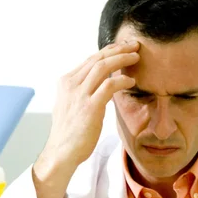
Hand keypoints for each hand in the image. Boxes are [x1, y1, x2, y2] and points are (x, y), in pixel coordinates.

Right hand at [33, 40, 139, 197]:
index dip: (108, 51)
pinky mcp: (90, 107)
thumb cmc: (69, 134)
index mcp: (66, 82)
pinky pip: (109, 86)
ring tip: (136, 56)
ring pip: (103, 67)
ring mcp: (79, 95)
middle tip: (134, 45)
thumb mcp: (71, 107)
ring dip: (122, 59)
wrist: (61, 153)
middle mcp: (71, 85)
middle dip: (118, 49)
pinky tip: (131, 81)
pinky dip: (122, 80)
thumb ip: (82, 94)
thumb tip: (99, 87)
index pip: (90, 60)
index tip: (122, 47)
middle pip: (98, 58)